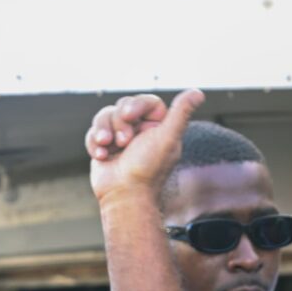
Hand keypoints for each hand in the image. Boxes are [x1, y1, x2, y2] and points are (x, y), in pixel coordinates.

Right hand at [83, 90, 204, 202]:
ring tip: (107, 146)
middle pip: (122, 106)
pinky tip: (101, 156)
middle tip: (124, 142)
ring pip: (104, 117)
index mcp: (158, 128)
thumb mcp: (168, 138)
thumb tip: (198, 93)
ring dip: (103, 130)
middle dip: (118, 122)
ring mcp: (120, 139)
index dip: (135, 105)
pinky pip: (93, 133)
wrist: (124, 197)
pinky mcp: (104, 148)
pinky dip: (94, 143)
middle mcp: (140, 132)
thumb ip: (181, 113)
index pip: (145, 101)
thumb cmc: (147, 170)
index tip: (130, 116)